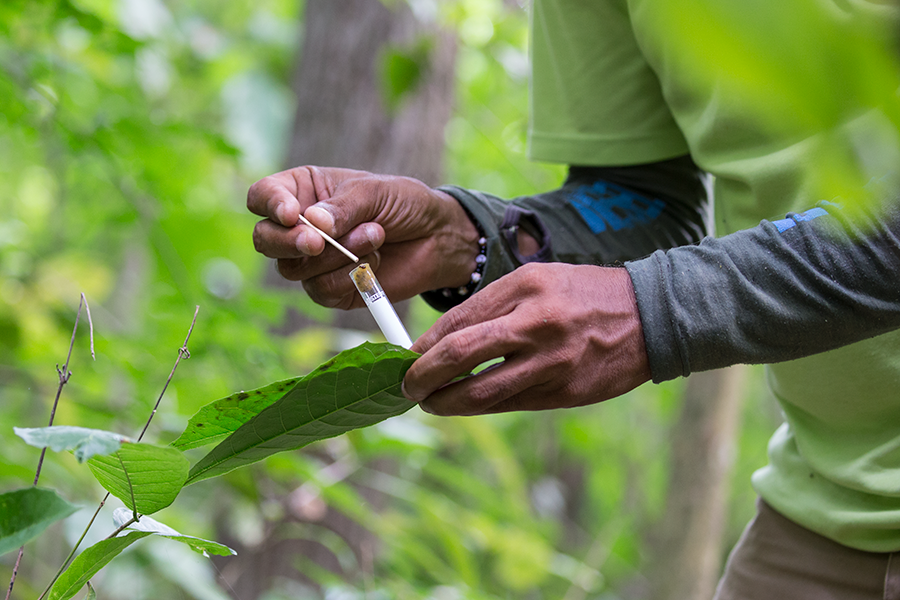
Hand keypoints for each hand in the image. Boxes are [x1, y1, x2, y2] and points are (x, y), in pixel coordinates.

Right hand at [248, 166, 479, 308]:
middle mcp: (301, 227)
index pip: (262, 196)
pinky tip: (376, 261)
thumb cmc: (404, 204)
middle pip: (266, 240)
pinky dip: (349, 276)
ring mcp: (314, 262)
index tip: (291, 213)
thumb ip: (343, 207)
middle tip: (318, 241)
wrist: (438, 238)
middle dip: (289, 242)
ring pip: (295, 269)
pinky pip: (322, 291)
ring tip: (376, 234)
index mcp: (304, 191)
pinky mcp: (332, 290)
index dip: (269, 205)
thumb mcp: (375, 192)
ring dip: (336, 255)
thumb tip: (313, 223)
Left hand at [402, 263, 650, 414]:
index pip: (457, 320)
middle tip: (406, 387)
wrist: (649, 316)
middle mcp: (536, 323)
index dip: (423, 344)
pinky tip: (468, 404)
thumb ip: (492, 307)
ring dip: (447, 402)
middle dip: (423, 376)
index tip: (405, 357)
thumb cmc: (581, 295)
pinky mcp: (565, 392)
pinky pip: (511, 405)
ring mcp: (552, 361)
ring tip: (431, 402)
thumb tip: (440, 342)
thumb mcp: (537, 281)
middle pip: (460, 355)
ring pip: (482, 392)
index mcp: (525, 287)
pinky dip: (482, 407)